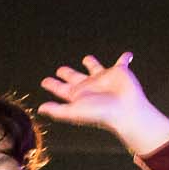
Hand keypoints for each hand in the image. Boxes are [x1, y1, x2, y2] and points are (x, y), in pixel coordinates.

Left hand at [36, 54, 168, 150]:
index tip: (44, 81)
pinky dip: (126, 58)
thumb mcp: (74, 111)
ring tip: (87, 58)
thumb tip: (40, 109)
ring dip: (91, 63)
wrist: (125, 111)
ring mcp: (104, 79)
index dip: (52, 85)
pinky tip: (128, 55)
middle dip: (67, 73)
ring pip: (95, 68)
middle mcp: (90, 86)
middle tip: (60, 69)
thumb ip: (57, 110)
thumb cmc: (100, 114)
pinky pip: (123, 61)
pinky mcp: (120, 72)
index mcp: (78, 95)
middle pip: (75, 78)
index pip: (61, 88)